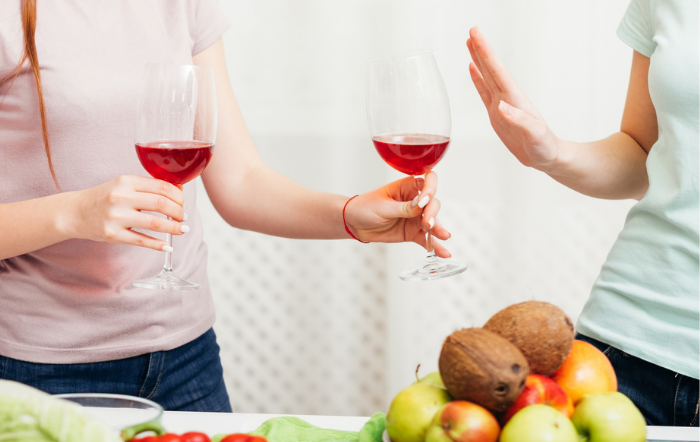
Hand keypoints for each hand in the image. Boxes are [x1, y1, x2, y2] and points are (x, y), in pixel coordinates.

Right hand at [61, 175, 186, 250]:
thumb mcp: (123, 185)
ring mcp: (116, 217)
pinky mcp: (113, 235)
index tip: (182, 203)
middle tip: (184, 217)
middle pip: (161, 204)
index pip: (162, 186)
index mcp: (126, 181)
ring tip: (182, 230)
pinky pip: (141, 240)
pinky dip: (158, 245)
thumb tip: (179, 191)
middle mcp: (121, 197)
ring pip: (155, 223)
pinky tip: (168, 246)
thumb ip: (148, 187)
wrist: (73, 212)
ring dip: (174, 228)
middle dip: (178, 212)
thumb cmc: (104, 198)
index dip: (178, 196)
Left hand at [343, 171, 451, 257]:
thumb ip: (402, 208)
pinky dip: (435, 246)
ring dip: (438, 229)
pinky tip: (443, 253)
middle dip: (432, 213)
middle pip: (433, 204)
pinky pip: (427, 239)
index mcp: (408, 187)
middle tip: (427, 223)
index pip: (428, 181)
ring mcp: (416, 218)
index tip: (424, 200)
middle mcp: (416, 201)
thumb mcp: (383, 207)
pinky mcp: (413, 233)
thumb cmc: (365, 207)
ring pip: (433, 222)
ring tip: (444, 236)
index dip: (430, 189)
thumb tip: (420, 206)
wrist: (354, 224)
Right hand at [467, 27, 560, 169]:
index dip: (485, 53)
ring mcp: (501, 105)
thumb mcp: (534, 135)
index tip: (476, 35)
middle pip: (491, 69)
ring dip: (478, 60)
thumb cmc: (544, 147)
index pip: (497, 71)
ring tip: (470, 43)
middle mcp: (507, 98)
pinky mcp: (496, 115)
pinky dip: (477, 80)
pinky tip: (473, 70)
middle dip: (481, 50)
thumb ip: (519, 120)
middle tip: (472, 30)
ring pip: (487, 77)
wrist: (546, 157)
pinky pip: (484, 92)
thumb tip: (502, 106)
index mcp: (514, 100)